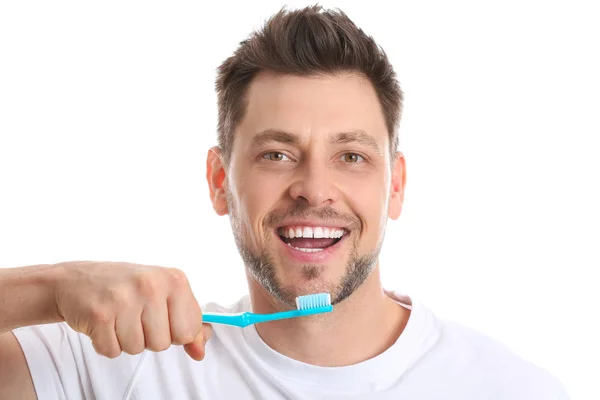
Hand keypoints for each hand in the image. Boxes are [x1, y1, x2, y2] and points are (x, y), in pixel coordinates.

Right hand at [52, 261, 211, 359]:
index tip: (160, 317)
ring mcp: (125, 299)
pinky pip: (112, 351)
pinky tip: (103, 322)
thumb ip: (187, 323)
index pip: (189, 330)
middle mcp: (151, 285)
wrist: (76, 280)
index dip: (174, 332)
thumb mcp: (164, 296)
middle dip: (149, 338)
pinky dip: (106, 343)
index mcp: (174, 279)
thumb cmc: (126, 288)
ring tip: (118, 317)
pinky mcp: (100, 314)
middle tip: (135, 316)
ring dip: (126, 340)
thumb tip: (200, 351)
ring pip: (137, 349)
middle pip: (163, 343)